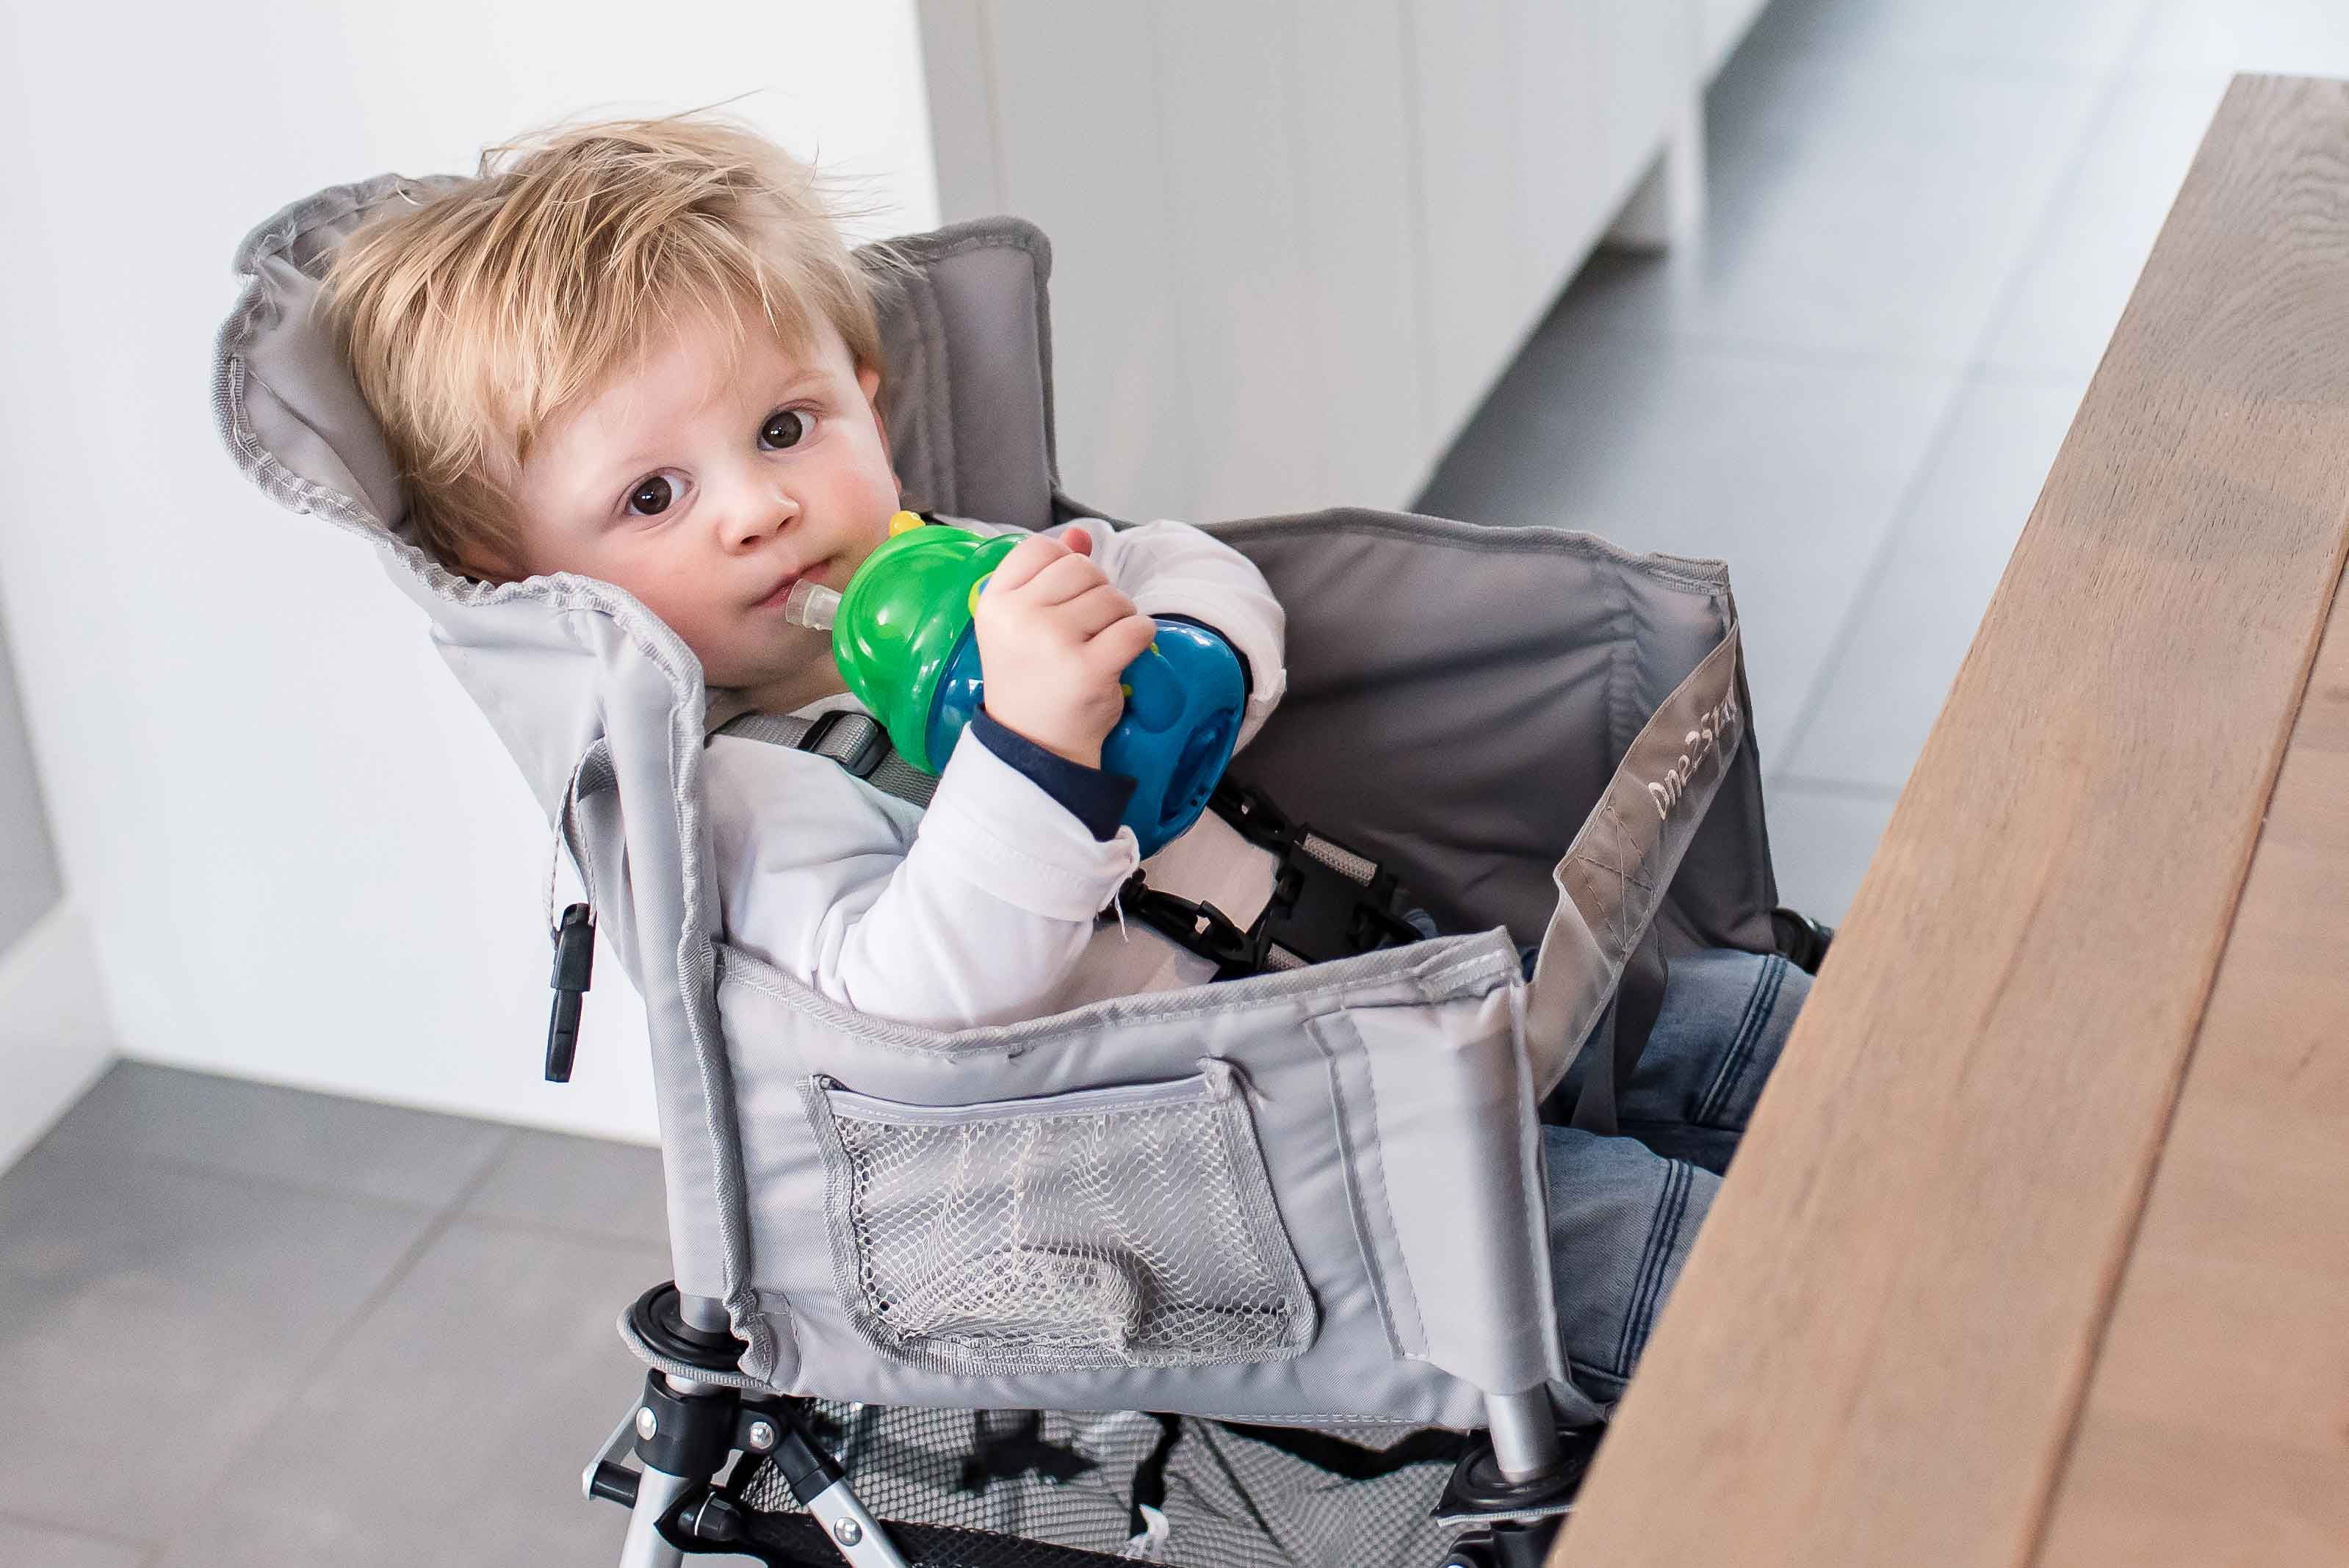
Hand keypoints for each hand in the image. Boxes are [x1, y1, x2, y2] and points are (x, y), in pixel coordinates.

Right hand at [971, 530, 1156, 768]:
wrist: (1035, 746)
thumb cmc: (1032, 679)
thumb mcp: (1023, 623)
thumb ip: (1049, 575)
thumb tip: (1080, 534)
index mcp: (995, 602)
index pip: (1041, 548)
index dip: (1065, 566)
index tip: (1065, 600)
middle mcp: (1020, 617)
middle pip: (1083, 569)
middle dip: (1098, 593)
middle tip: (1089, 628)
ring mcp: (1054, 642)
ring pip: (1114, 598)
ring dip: (1121, 617)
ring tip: (1103, 645)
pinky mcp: (1089, 669)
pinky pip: (1136, 628)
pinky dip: (1140, 638)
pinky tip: (1122, 656)